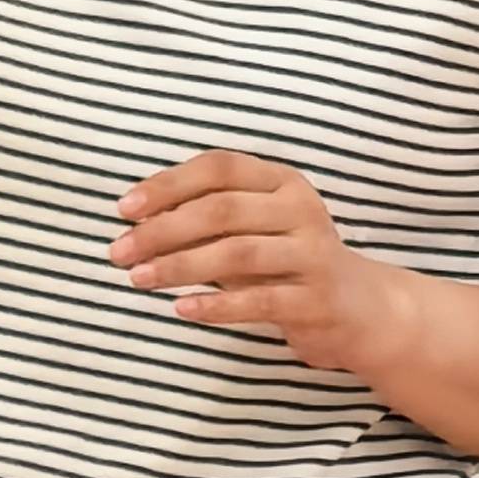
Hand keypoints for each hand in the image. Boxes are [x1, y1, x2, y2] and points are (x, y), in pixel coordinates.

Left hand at [111, 150, 417, 378]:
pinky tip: (181, 310)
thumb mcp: (255, 228)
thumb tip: (135, 223)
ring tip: (139, 279)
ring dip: (179, 266)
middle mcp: (301, 209)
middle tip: (119, 252)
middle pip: (221, 209)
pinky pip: (259, 300)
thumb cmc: (288, 262)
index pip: (218, 167)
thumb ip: (207, 219)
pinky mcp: (317, 299)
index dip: (168, 184)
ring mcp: (313, 253)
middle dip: (162, 230)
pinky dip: (216, 305)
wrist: (360, 309)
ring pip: (236, 253)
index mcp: (281, 180)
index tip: (124, 209)